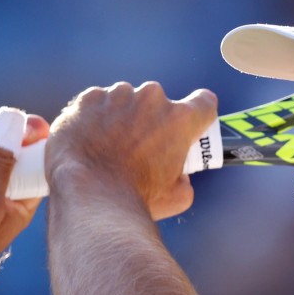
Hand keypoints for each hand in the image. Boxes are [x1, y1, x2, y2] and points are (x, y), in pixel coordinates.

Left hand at [44, 82, 216, 220]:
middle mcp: (151, 99)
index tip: (190, 126)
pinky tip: (91, 141)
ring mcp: (118, 96)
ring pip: (127, 100)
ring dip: (123, 117)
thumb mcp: (177, 197)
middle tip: (139, 150)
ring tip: (110, 148)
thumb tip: (179, 176)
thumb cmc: (134, 198)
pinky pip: (98, 103)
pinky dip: (96, 118)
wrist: (89, 197)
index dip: (198, 116)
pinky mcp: (89, 99)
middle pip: (159, 104)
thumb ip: (185, 178)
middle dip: (152, 122)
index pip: (204, 103)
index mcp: (179, 120)